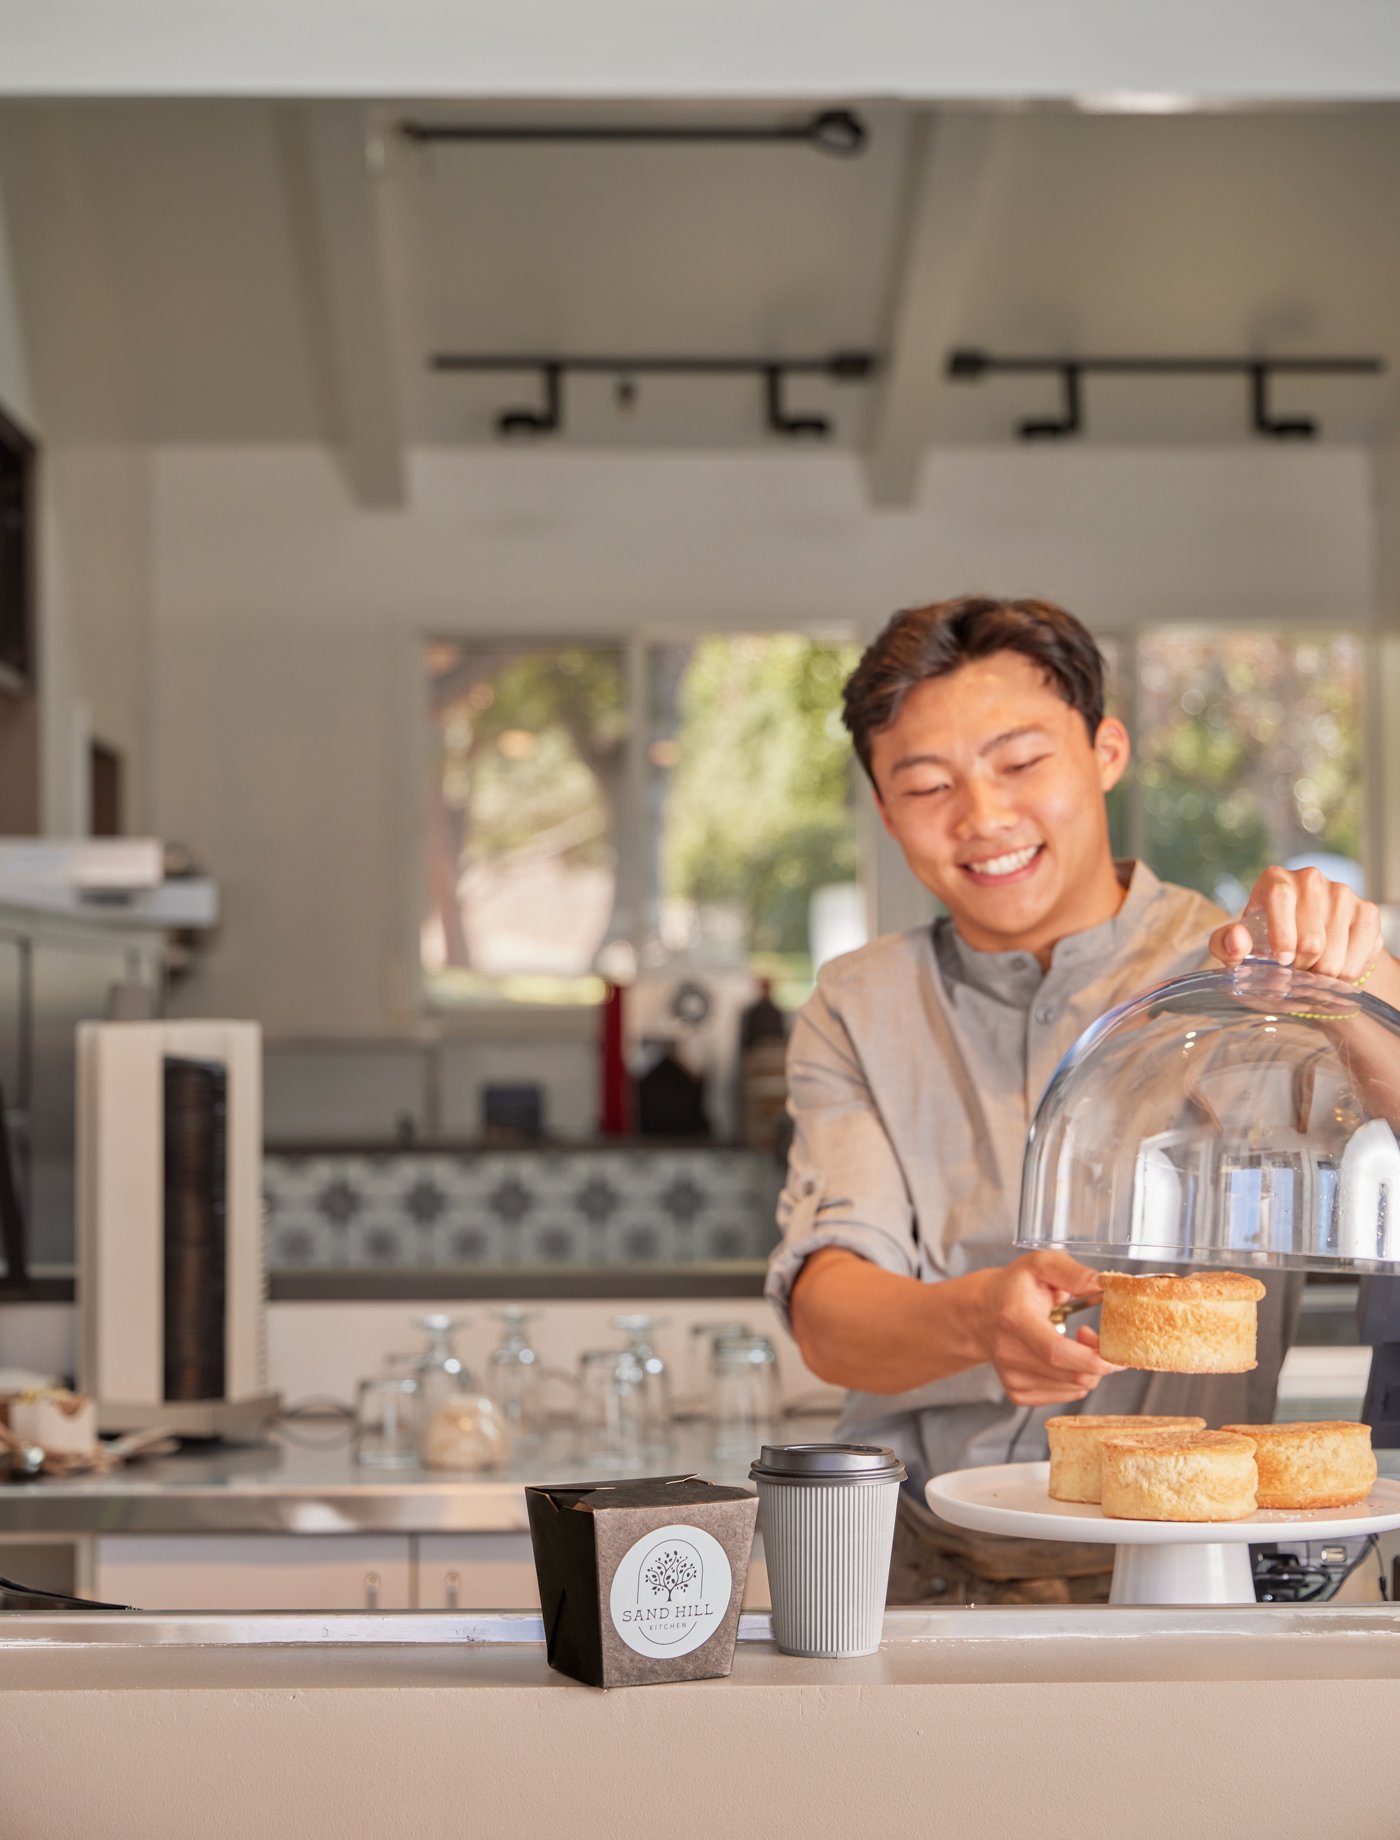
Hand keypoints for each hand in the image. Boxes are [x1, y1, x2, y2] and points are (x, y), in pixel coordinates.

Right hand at [972, 1250, 1119, 1406]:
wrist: (981, 1313)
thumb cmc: (1015, 1287)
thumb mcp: (1041, 1265)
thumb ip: (1072, 1273)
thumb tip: (1102, 1285)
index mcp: (1015, 1318)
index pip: (1056, 1352)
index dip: (1094, 1357)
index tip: (1116, 1348)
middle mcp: (1009, 1353)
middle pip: (1074, 1374)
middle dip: (1101, 1360)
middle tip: (1096, 1336)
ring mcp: (1011, 1377)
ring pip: (1075, 1388)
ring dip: (1089, 1369)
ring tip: (1077, 1343)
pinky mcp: (1017, 1393)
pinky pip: (1066, 1395)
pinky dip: (1076, 1379)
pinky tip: (1066, 1359)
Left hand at [1209, 865, 1385, 983]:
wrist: (1306, 948)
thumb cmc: (1265, 945)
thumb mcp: (1238, 947)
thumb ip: (1226, 945)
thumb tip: (1238, 940)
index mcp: (1275, 880)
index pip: (1280, 897)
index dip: (1282, 934)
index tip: (1283, 961)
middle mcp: (1310, 879)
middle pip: (1312, 935)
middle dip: (1302, 965)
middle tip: (1295, 971)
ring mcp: (1342, 893)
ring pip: (1335, 950)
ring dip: (1322, 972)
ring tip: (1312, 970)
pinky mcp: (1367, 911)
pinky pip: (1359, 953)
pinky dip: (1345, 972)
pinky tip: (1334, 968)